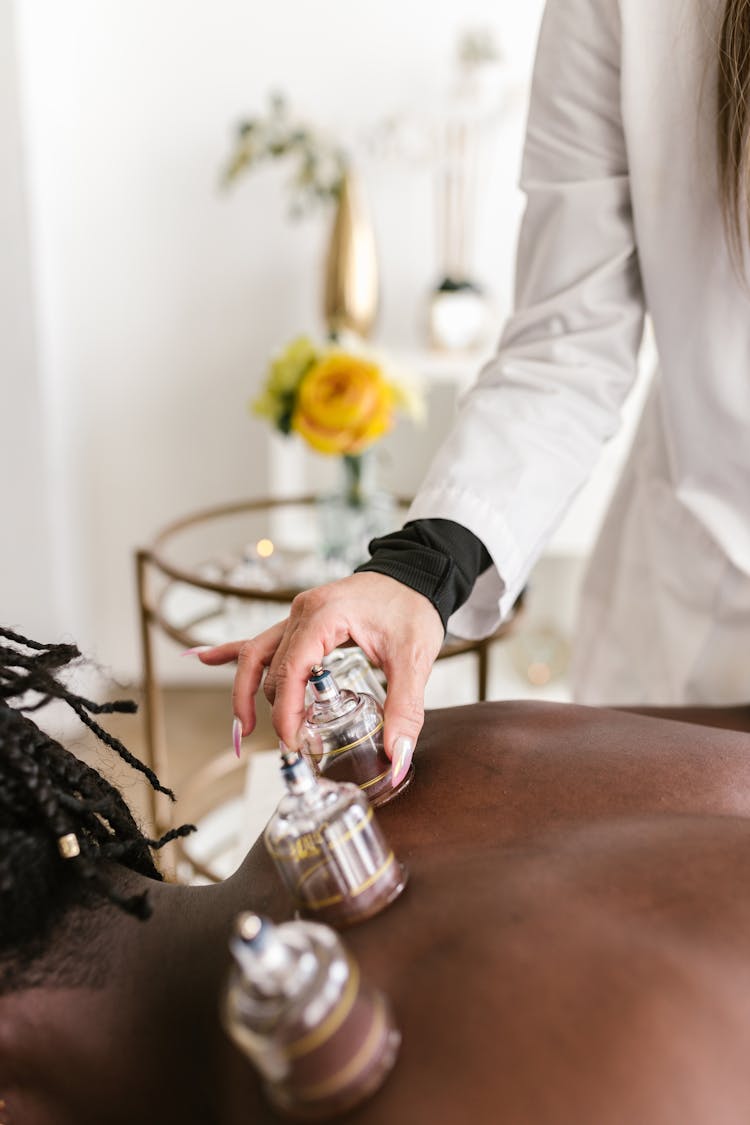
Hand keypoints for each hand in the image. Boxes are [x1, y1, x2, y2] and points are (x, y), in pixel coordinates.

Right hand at [196, 572, 443, 763]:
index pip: (291, 669)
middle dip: (267, 707)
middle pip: (266, 664)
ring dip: (244, 687)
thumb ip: (404, 708)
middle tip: (283, 743)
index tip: (293, 740)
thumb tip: (397, 756)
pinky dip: (235, 651)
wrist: (416, 573)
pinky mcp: (303, 620)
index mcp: (324, 616)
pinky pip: (264, 638)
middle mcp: (303, 611)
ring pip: (256, 651)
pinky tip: (206, 659)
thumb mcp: (415, 659)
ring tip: (243, 726)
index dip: (286, 710)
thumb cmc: (413, 607)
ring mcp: (299, 614)